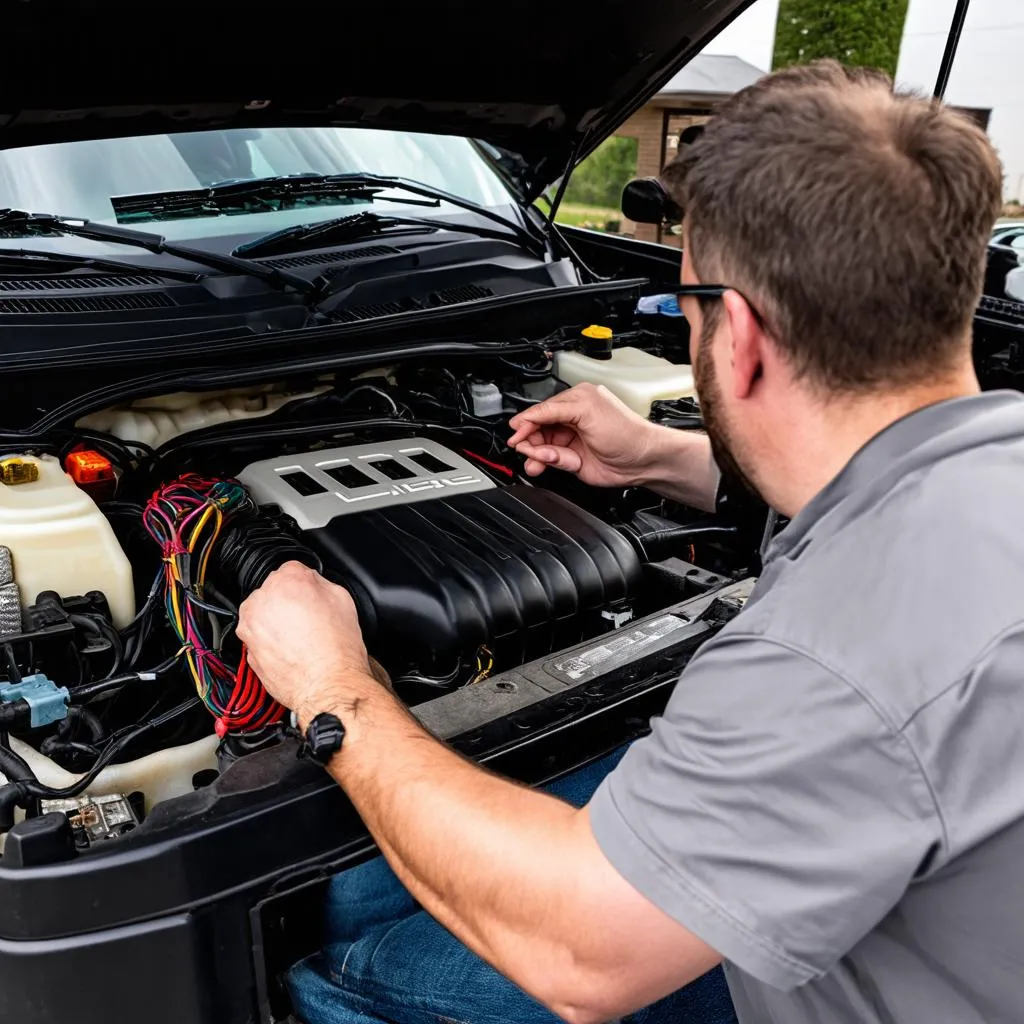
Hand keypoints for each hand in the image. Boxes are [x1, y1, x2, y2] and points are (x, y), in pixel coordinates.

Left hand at [237, 561, 378, 724]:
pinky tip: (295, 652)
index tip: (312, 597)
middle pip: (273, 593)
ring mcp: (250, 628)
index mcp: (285, 581)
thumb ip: (320, 583)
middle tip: (310, 621)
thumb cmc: (337, 648)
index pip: (291, 570)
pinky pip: (260, 640)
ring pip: (263, 617)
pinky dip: (272, 644)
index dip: (306, 585)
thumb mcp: (342, 599)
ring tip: (303, 639)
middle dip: (288, 604)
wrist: (327, 685)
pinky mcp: (248, 652)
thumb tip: (312, 584)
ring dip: (277, 623)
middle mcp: (261, 601)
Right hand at [508, 383, 659, 486]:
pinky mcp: (573, 459)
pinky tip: (547, 462)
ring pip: (541, 447)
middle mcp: (572, 419)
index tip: (516, 432)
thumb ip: (553, 413)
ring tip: (539, 460)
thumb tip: (528, 419)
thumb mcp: (585, 411)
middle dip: (529, 440)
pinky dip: (546, 462)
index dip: (526, 421)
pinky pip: (551, 460)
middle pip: (538, 429)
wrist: (642, 459)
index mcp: (576, 400)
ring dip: (536, 454)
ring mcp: (572, 440)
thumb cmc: (626, 431)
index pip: (541, 410)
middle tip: (525, 448)